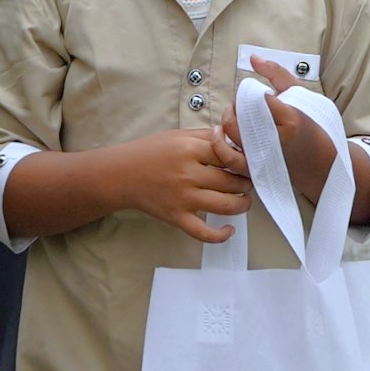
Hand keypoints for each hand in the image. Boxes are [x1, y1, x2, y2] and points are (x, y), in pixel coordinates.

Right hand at [113, 127, 254, 244]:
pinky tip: (230, 229)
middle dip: (247, 182)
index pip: (229, 155)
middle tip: (248, 181)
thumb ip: (206, 136)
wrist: (121, 174)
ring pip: (226, 205)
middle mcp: (188, 173)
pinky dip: (221, 235)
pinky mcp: (176, 217)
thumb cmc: (150, 152)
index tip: (248, 163)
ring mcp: (182, 198)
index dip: (244, 160)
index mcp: (189, 149)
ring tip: (244, 200)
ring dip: (243, 204)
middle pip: (232, 180)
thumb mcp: (178, 135)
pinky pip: (203, 232)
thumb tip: (235, 139)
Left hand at [228, 54, 367, 221]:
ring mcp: (265, 158)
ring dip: (225, 123)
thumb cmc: (311, 128)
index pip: (257, 99)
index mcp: (290, 119)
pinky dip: (220, 145)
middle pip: (239, 117)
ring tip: (231, 117)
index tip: (254, 94)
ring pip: (230, 137)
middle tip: (239, 104)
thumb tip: (252, 58)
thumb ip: (276, 74)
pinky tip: (221, 134)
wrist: (322, 166)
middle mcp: (276, 140)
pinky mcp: (256, 171)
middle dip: (234, 107)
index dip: (249, 94)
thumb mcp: (301, 95)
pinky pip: (229, 159)